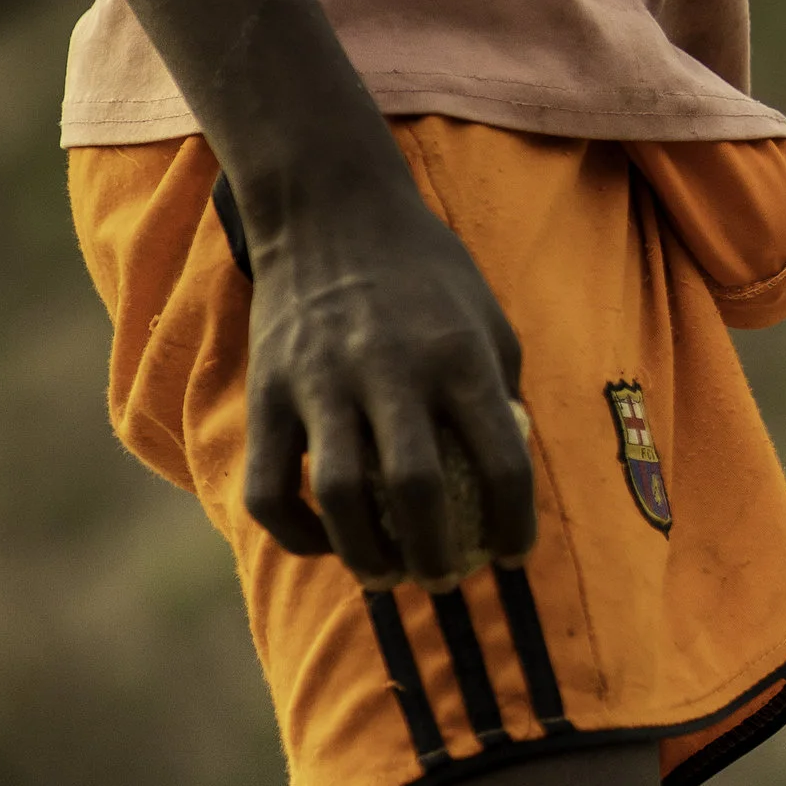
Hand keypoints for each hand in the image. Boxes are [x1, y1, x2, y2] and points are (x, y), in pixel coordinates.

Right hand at [240, 160, 537, 585]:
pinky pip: (272, 487)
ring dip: (370, 557)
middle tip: (447, 577)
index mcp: (458, 354)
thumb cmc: (424, 269)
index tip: (514, 553)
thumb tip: (509, 479)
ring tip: (389, 575)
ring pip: (342, 499)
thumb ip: (499, 392)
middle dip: (439, 557)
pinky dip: (297, 532)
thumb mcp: (485, 315)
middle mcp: (391, 368)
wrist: (331, 208)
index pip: (502, 462)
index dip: (516, 525)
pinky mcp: (269, 391)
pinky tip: (325, 542)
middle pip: (418, 492)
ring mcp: (322, 381)